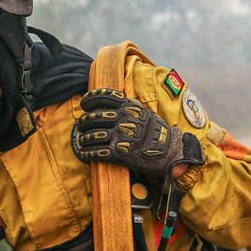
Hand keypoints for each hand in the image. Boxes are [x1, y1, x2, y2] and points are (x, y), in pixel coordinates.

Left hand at [74, 89, 201, 179]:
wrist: (169, 153)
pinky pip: (97, 152)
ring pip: (93, 135)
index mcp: (129, 106)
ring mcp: (122, 136)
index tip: (84, 104)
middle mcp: (124, 119)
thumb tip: (111, 103)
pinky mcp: (120, 153)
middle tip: (80, 125)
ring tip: (81, 140)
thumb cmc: (156, 133)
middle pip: (95, 117)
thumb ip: (128, 107)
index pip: (104, 97)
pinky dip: (87, 153)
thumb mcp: (144, 113)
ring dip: (83, 138)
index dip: (90, 99)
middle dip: (84, 122)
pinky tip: (83, 153)